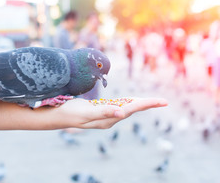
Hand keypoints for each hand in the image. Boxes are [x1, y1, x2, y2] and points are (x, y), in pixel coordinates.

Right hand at [53, 97, 167, 128]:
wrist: (56, 116)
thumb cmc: (69, 113)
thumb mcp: (86, 113)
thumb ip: (104, 112)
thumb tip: (123, 113)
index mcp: (109, 118)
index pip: (133, 109)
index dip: (147, 104)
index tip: (162, 101)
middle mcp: (110, 118)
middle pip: (133, 109)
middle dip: (148, 104)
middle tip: (163, 101)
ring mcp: (105, 116)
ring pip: (127, 108)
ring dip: (140, 103)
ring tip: (153, 101)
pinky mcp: (100, 111)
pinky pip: (119, 106)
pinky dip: (128, 102)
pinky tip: (130, 101)